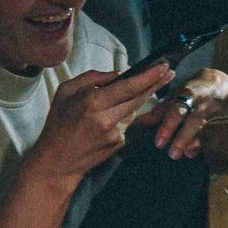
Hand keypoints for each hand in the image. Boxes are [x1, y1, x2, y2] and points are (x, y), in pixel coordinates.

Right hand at [21, 61, 173, 187]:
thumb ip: (91, 78)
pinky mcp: (119, 144)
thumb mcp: (66, 91)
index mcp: (92, 102)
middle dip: (155, 84)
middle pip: (138, 98)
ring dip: (143, 97)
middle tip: (169, 72)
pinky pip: (127, 122)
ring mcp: (115, 134)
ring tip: (154, 83)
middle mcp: (107, 119)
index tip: (161, 67)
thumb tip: (116, 74)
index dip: (147, 77)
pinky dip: (125, 113)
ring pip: (134, 110)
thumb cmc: (59, 122)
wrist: (59, 160)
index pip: (127, 87)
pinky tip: (117, 111)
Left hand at [139, 68, 227, 158]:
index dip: (168, 126)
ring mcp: (217, 112)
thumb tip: (141, 122)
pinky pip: (217, 134)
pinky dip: (206, 144)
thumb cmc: (193, 91)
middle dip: (182, 137)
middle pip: (193, 120)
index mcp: (187, 93)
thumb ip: (161, 109)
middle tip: (171, 154)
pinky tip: (196, 153)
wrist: (222, 83)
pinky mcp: (226, 121)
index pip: (176, 109)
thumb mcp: (176, 94)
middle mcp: (203, 102)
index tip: (158, 143)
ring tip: (184, 155)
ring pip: (206, 128)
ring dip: (194, 143)